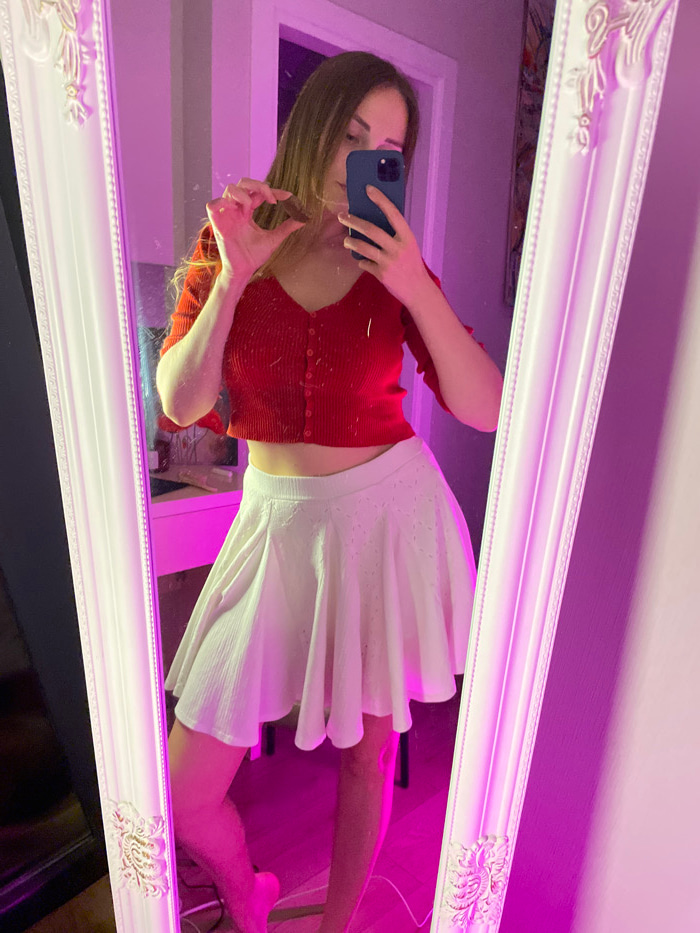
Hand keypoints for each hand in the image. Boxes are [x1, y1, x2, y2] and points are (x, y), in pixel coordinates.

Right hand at [205, 179, 305, 280]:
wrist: (244, 270)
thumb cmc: (254, 256)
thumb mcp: (274, 239)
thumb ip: (287, 227)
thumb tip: (304, 218)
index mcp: (247, 212)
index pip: (258, 192)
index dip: (272, 190)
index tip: (288, 196)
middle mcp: (236, 210)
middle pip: (243, 183)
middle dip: (258, 185)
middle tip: (271, 198)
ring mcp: (227, 215)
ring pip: (230, 189)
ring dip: (243, 194)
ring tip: (250, 207)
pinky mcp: (217, 223)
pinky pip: (212, 205)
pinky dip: (221, 202)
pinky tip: (234, 209)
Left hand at [337, 186, 432, 305]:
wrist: (418, 290)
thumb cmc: (412, 266)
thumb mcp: (409, 246)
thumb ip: (396, 236)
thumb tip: (378, 222)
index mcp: (407, 237)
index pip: (393, 214)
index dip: (381, 200)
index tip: (369, 189)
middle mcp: (398, 248)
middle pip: (372, 230)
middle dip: (355, 221)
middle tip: (342, 216)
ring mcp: (389, 262)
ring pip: (364, 248)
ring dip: (352, 243)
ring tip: (345, 240)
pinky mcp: (381, 274)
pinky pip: (365, 264)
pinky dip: (362, 262)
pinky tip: (361, 261)